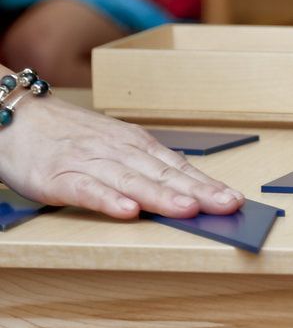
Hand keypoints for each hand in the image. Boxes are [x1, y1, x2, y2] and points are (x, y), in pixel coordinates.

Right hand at [0, 94, 243, 218]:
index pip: (177, 166)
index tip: (235, 200)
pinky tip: (128, 212)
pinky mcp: (58, 177)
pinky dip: (108, 200)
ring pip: (131, 180)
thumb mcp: (111, 145)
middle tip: (227, 205)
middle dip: (198, 190)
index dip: (207, 184)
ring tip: (188, 209)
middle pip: (162, 173)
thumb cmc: (67, 136)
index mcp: (133, 144)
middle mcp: (116, 150)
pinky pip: (87, 189)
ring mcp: (88, 162)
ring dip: (161, 195)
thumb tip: (188, 190)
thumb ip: (144, 167)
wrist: (14, 115)